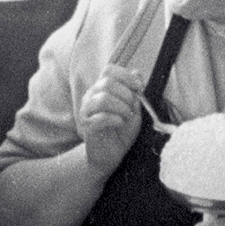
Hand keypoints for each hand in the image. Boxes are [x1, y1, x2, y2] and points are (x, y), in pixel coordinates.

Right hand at [77, 63, 144, 177]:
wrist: (110, 155)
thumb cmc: (121, 132)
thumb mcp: (133, 109)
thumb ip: (134, 91)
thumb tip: (137, 72)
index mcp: (101, 89)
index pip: (109, 70)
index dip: (126, 76)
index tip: (138, 88)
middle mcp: (90, 97)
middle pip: (107, 83)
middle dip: (126, 95)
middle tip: (131, 108)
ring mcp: (86, 111)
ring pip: (103, 99)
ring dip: (121, 108)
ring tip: (126, 117)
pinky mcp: (86, 126)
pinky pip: (101, 117)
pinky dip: (116, 119)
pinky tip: (119, 124)